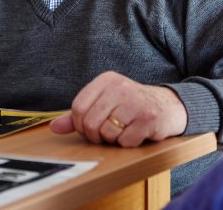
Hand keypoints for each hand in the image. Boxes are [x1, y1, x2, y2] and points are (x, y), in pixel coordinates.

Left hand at [49, 71, 186, 146]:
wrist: (168, 106)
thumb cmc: (131, 106)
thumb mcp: (105, 103)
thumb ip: (79, 115)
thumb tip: (54, 127)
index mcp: (106, 80)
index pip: (78, 107)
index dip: (81, 125)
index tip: (90, 128)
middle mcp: (120, 87)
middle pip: (90, 122)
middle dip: (96, 136)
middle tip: (107, 134)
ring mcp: (134, 101)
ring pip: (107, 133)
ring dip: (113, 140)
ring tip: (123, 131)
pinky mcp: (148, 118)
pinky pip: (125, 141)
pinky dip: (128, 143)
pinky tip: (136, 133)